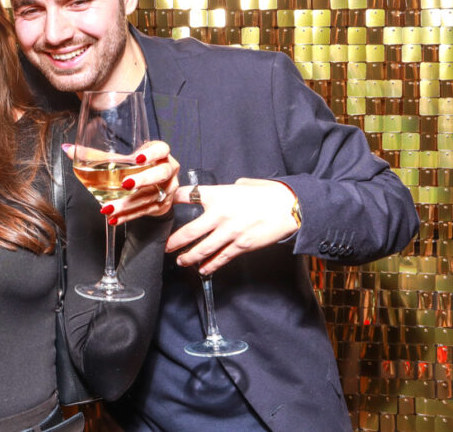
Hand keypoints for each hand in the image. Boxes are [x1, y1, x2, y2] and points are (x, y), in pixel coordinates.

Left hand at [64, 140, 178, 223]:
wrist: (154, 186)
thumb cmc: (136, 167)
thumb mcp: (121, 159)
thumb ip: (96, 155)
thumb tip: (68, 149)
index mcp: (160, 154)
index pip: (162, 149)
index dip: (152, 153)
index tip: (138, 158)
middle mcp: (168, 170)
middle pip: (160, 174)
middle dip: (143, 180)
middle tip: (125, 184)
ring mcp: (167, 190)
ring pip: (150, 196)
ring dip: (129, 203)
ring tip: (109, 207)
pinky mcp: (162, 206)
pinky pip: (145, 211)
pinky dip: (128, 216)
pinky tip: (114, 218)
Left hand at [166, 178, 299, 273]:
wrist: (290, 206)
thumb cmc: (267, 193)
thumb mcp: (241, 185)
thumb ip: (225, 191)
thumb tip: (218, 195)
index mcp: (218, 195)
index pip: (187, 195)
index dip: (172, 199)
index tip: (163, 204)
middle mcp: (220, 214)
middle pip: (189, 231)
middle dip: (174, 241)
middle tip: (165, 246)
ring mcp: (230, 232)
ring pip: (202, 249)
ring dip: (189, 257)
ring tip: (180, 260)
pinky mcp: (242, 246)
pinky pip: (221, 258)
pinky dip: (210, 265)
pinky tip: (202, 269)